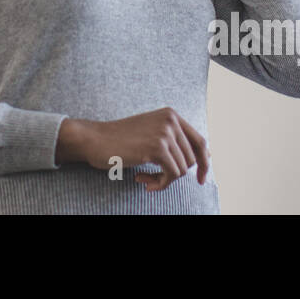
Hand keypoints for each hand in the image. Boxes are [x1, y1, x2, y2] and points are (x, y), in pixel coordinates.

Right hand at [69, 108, 211, 190]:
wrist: (95, 139)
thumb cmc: (120, 140)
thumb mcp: (151, 132)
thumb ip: (173, 140)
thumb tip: (204, 160)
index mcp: (171, 114)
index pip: (201, 142)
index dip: (205, 163)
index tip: (201, 180)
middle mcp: (171, 120)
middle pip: (192, 160)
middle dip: (175, 174)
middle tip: (154, 177)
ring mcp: (164, 132)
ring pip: (182, 170)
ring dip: (164, 180)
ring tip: (146, 177)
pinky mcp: (157, 148)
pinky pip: (172, 175)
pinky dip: (160, 184)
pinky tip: (142, 180)